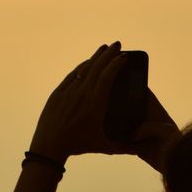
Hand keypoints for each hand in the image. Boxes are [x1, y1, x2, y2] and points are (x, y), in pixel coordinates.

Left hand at [28, 42, 181, 172]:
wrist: (48, 146)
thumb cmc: (78, 146)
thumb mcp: (104, 146)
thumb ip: (125, 146)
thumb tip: (142, 148)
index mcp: (95, 104)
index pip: (107, 78)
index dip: (116, 65)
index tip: (124, 56)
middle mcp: (82, 94)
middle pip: (96, 68)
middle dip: (108, 54)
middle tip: (117, 44)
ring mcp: (68, 92)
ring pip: (83, 69)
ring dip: (95, 57)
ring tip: (104, 48)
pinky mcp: (58, 93)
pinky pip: (72, 75)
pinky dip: (81, 66)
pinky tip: (87, 62)